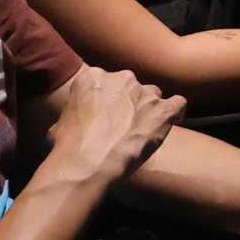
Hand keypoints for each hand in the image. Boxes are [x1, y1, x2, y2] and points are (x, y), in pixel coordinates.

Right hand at [44, 64, 183, 186]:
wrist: (87, 162)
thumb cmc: (68, 146)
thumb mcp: (61, 121)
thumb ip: (77, 110)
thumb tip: (78, 120)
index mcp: (93, 76)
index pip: (107, 81)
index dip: (108, 99)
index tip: (107, 113)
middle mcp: (121, 78)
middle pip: (131, 87)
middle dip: (129, 102)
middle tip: (123, 124)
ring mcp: (144, 92)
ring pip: (153, 96)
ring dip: (149, 109)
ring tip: (142, 130)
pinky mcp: (163, 109)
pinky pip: (178, 104)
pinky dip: (175, 113)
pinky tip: (168, 124)